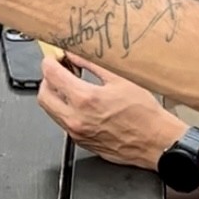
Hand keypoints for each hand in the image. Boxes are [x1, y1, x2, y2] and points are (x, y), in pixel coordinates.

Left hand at [38, 55, 175, 167]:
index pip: (51, 75)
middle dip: (47, 80)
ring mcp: (76, 133)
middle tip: (59, 71)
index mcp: (86, 99)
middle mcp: (76, 118)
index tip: (54, 58)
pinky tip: (80, 103)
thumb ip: (92, 65)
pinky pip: (62, 122)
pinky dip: (65, 110)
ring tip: (71, 87)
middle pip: (43, 95)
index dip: (49, 62)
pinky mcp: (80, 142)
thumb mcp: (120, 80)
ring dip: (54, 96)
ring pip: (50, 111)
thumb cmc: (145, 114)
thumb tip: (75, 55)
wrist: (155, 142)